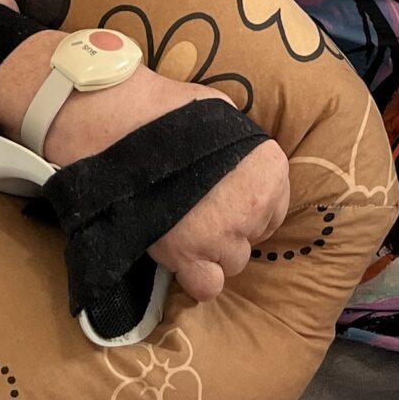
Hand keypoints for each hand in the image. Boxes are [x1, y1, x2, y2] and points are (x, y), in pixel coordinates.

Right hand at [45, 70, 292, 303]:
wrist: (123, 127)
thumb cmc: (171, 113)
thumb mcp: (222, 117)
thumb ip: (240, 147)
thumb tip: (242, 161)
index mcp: (269, 167)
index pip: (276, 204)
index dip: (250, 205)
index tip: (228, 200)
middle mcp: (254, 204)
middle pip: (255, 235)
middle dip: (233, 228)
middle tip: (203, 213)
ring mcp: (223, 233)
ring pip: (234, 262)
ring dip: (215, 252)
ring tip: (188, 232)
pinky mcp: (189, 255)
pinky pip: (207, 286)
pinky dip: (197, 278)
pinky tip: (183, 261)